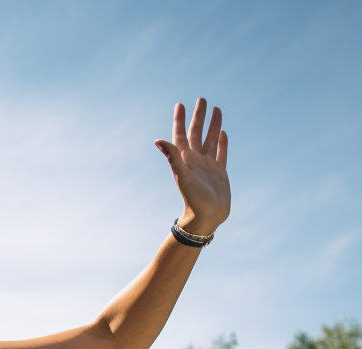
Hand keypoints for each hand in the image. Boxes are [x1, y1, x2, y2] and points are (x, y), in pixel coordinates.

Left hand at [155, 98, 229, 236]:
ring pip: (210, 139)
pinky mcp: (219, 172)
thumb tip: (158, 140)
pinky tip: (223, 132)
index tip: (180, 105)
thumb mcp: (183, 175)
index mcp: (184, 160)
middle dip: (198, 116)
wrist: (207, 217)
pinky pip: (221, 153)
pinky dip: (222, 142)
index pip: (181, 135)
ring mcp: (208, 165)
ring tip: (216, 108)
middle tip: (201, 99)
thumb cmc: (193, 198)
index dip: (179, 120)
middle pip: (196, 133)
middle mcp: (195, 160)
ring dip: (212, 125)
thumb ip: (173, 157)